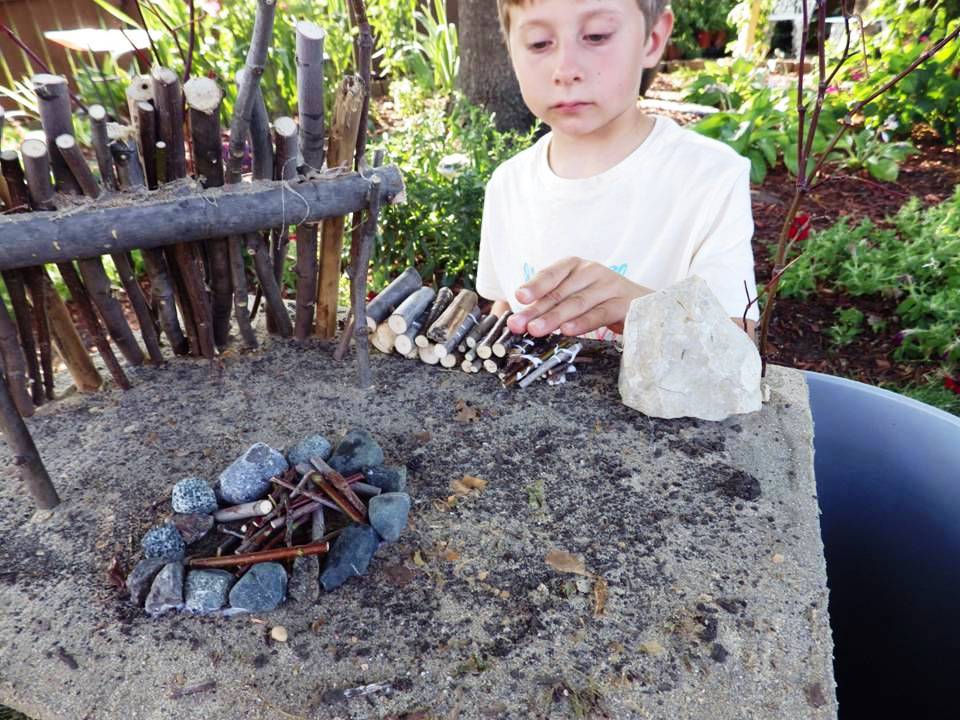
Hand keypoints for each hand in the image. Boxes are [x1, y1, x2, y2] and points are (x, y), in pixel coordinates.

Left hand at [506, 257, 650, 336]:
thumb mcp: (575, 295)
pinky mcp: (623, 304)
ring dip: (554, 318)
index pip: (552, 274)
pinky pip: (599, 313)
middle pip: (560, 292)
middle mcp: (592, 271)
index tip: (519, 296)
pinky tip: (567, 330)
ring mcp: (609, 286)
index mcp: (576, 266)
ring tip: (535, 330)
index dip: (535, 285)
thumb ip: (550, 304)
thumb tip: (519, 319)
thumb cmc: (600, 301)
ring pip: (577, 303)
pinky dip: (582, 322)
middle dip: (536, 310)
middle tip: (518, 324)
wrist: (645, 305)